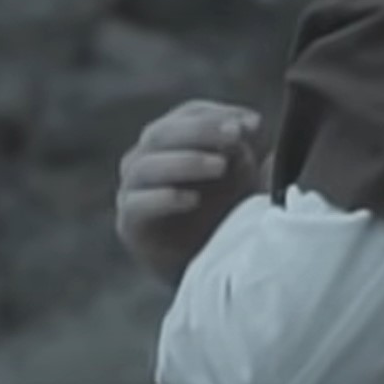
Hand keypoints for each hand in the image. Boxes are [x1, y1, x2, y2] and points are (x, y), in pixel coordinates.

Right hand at [113, 100, 266, 285]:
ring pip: (146, 165)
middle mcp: (146, 158)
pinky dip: (162, 199)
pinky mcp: (129, 224)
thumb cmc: (230, 214)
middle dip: (202, 131)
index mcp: (174, 140)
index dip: (220, 115)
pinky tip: (192, 200)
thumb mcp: (246, 177)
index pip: (189, 114)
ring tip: (220, 166)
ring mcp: (133, 190)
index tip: (253, 125)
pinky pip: (136, 204)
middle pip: (163, 133)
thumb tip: (252, 125)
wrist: (213, 270)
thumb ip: (247, 150)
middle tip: (236, 136)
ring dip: (185, 161)